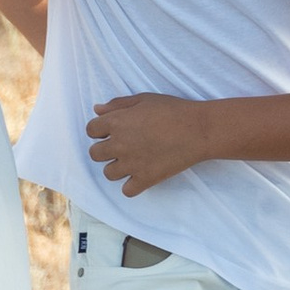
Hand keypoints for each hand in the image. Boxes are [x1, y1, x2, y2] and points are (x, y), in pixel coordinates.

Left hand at [85, 93, 215, 194]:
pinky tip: (140, 176)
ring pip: (108, 174)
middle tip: (121, 147)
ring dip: (116, 168)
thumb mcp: (143, 99)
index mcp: (116, 122)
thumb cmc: (173, 110)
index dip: (100, 130)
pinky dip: (132, 186)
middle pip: (95, 154)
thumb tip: (97, 109)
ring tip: (131, 161)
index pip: (91, 130)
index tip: (111, 131)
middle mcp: (119, 144)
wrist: (198, 129)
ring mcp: (132, 164)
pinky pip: (127, 191)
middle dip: (104, 150)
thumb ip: (117, 104)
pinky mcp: (146, 179)